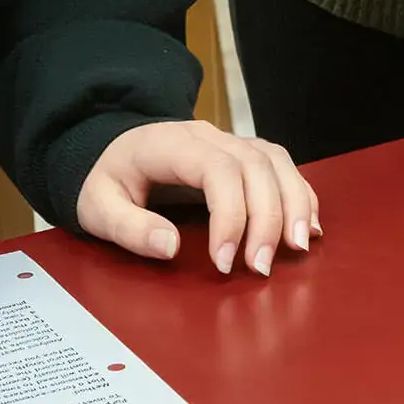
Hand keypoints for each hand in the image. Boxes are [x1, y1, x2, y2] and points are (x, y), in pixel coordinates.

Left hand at [77, 117, 321, 276]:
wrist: (108, 151)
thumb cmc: (105, 180)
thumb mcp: (97, 207)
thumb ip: (129, 228)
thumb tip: (170, 246)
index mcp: (170, 143)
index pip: (217, 169)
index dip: (230, 215)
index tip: (224, 262)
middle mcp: (207, 135)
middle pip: (255, 165)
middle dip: (267, 219)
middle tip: (261, 268)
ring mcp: (228, 141)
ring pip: (276, 162)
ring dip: (293, 204)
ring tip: (297, 248)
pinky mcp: (241, 154)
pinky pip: (280, 166)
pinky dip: (299, 194)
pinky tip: (306, 225)